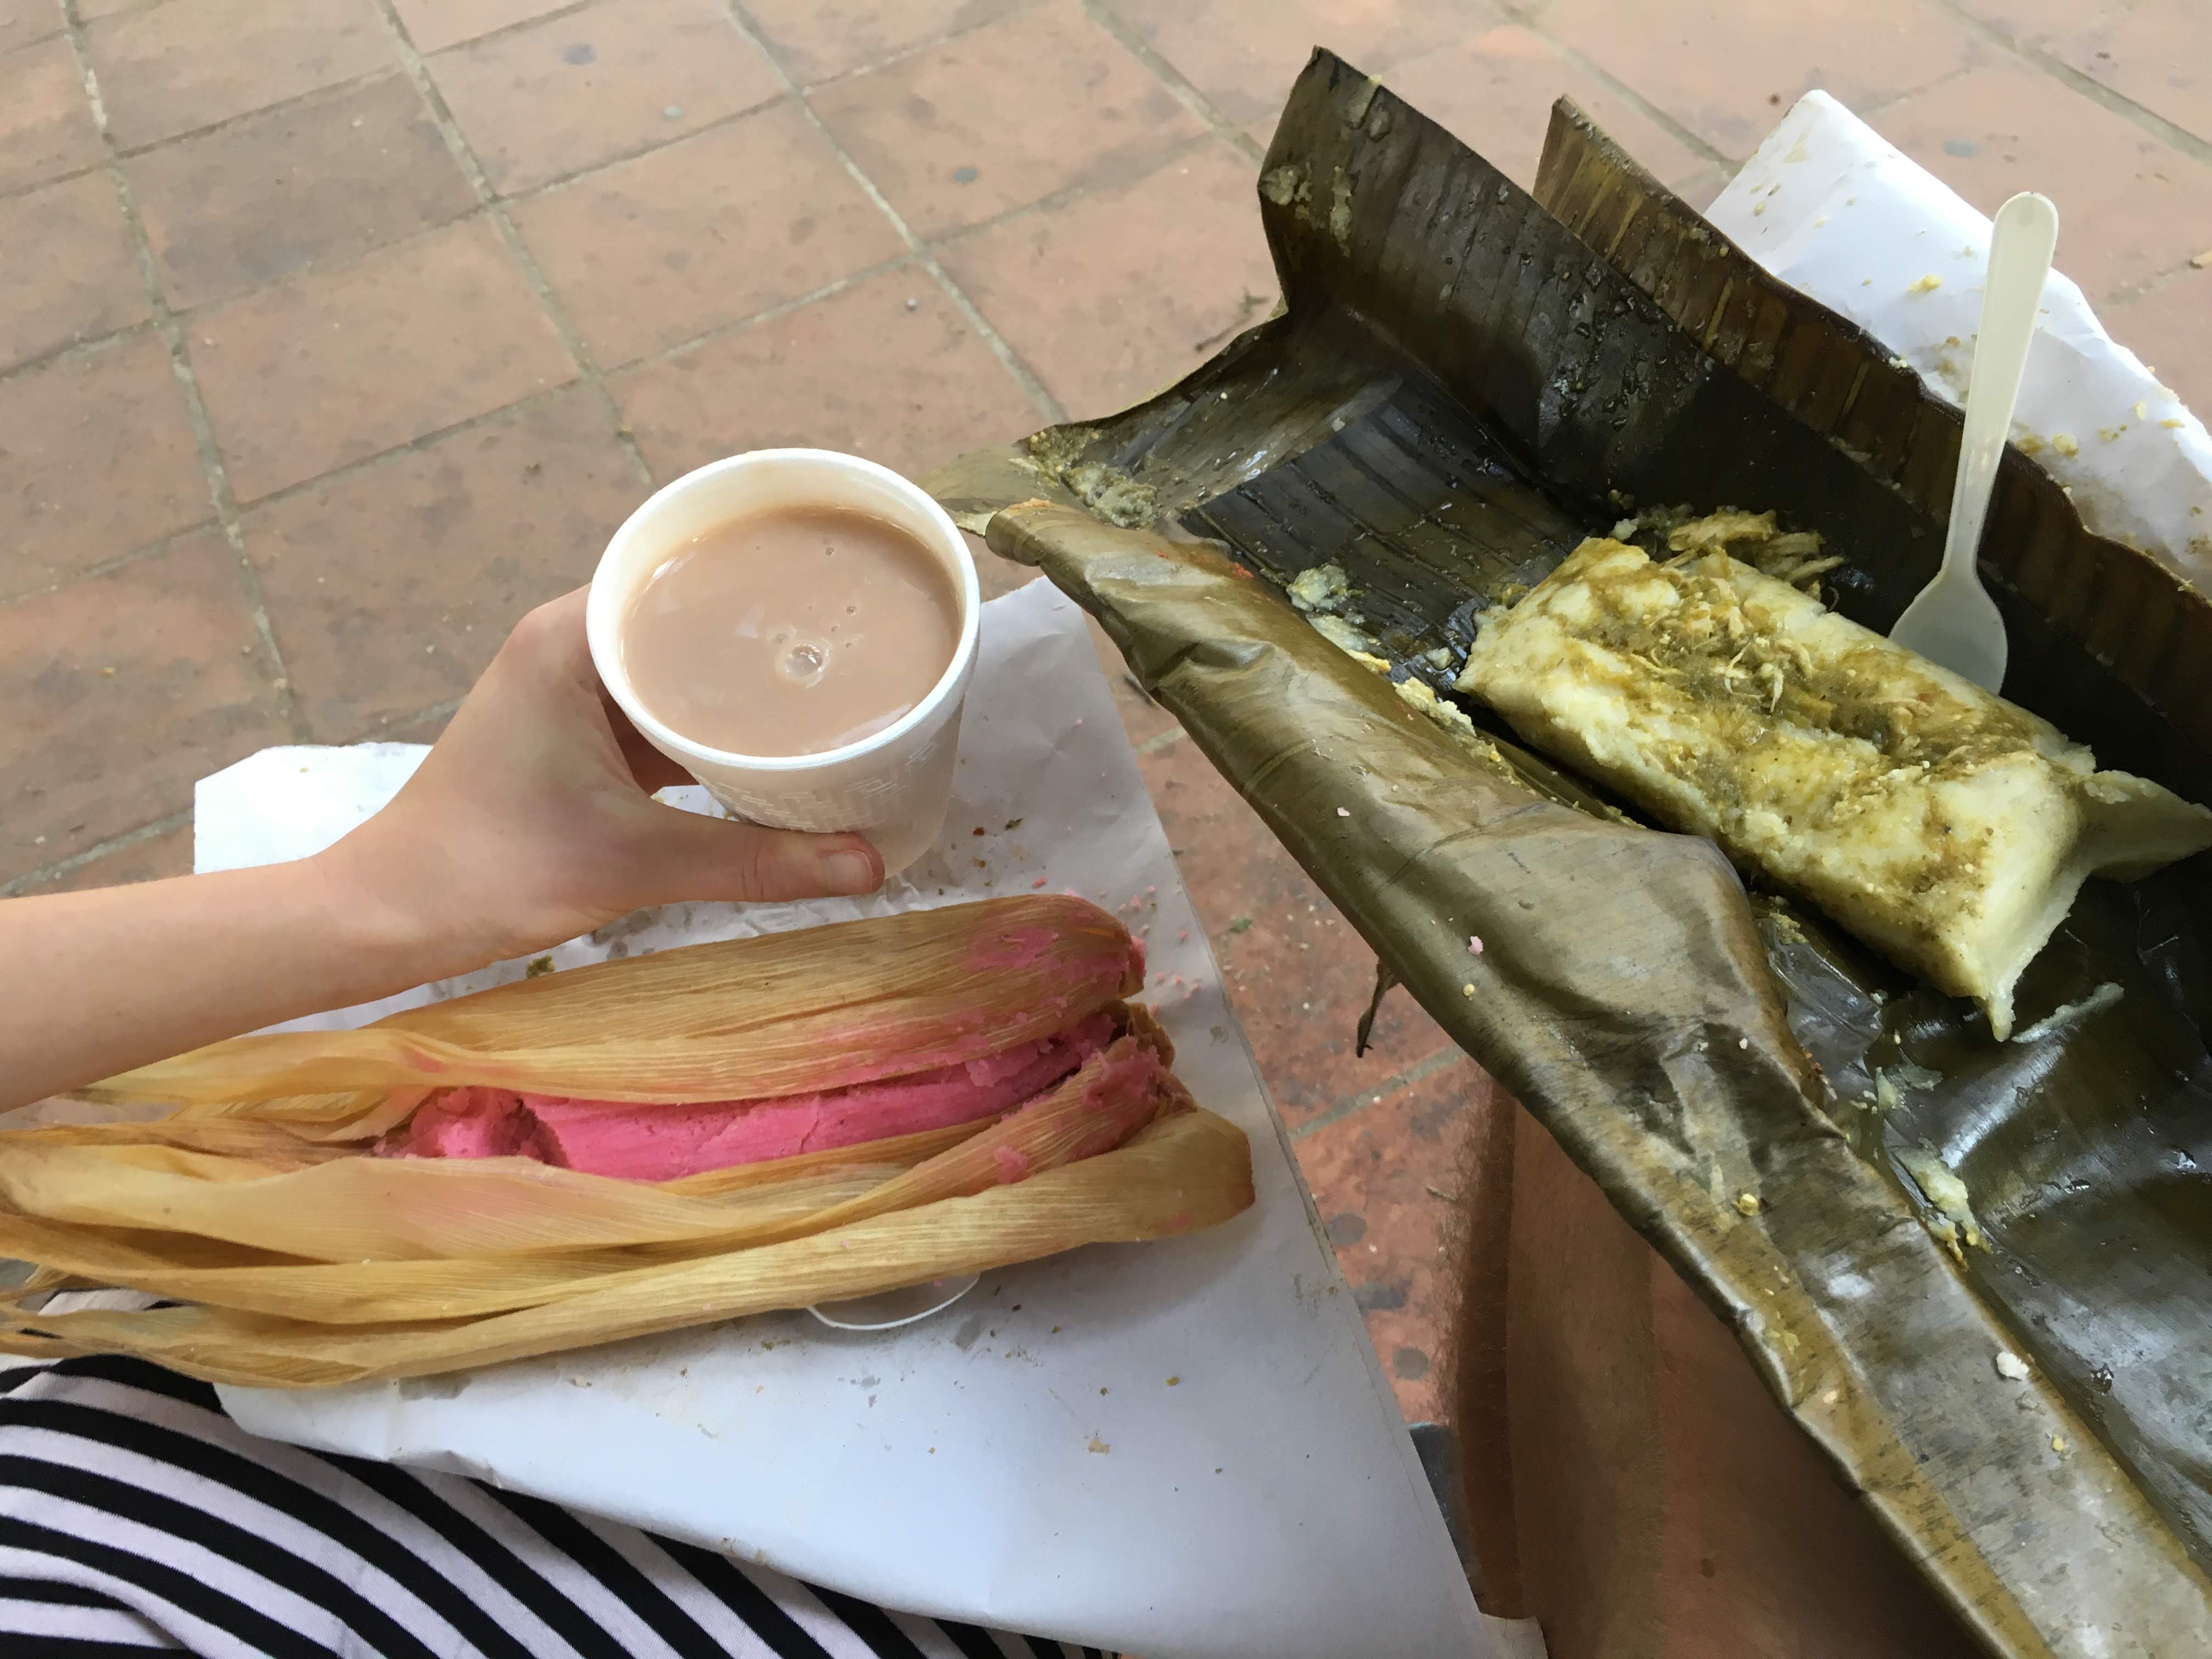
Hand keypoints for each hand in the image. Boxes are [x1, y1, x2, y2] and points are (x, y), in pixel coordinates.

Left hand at [317, 588, 884, 977]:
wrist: (391, 917)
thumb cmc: (490, 871)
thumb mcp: (636, 863)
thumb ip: (757, 862)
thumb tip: (868, 866)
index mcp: (571, 641)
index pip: (680, 575)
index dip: (757, 581)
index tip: (828, 593)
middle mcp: (568, 646)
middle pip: (685, 621)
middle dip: (761, 640)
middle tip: (850, 652)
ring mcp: (567, 690)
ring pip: (673, 672)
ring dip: (735, 692)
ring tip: (825, 697)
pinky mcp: (571, 734)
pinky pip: (656, 713)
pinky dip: (705, 732)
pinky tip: (766, 751)